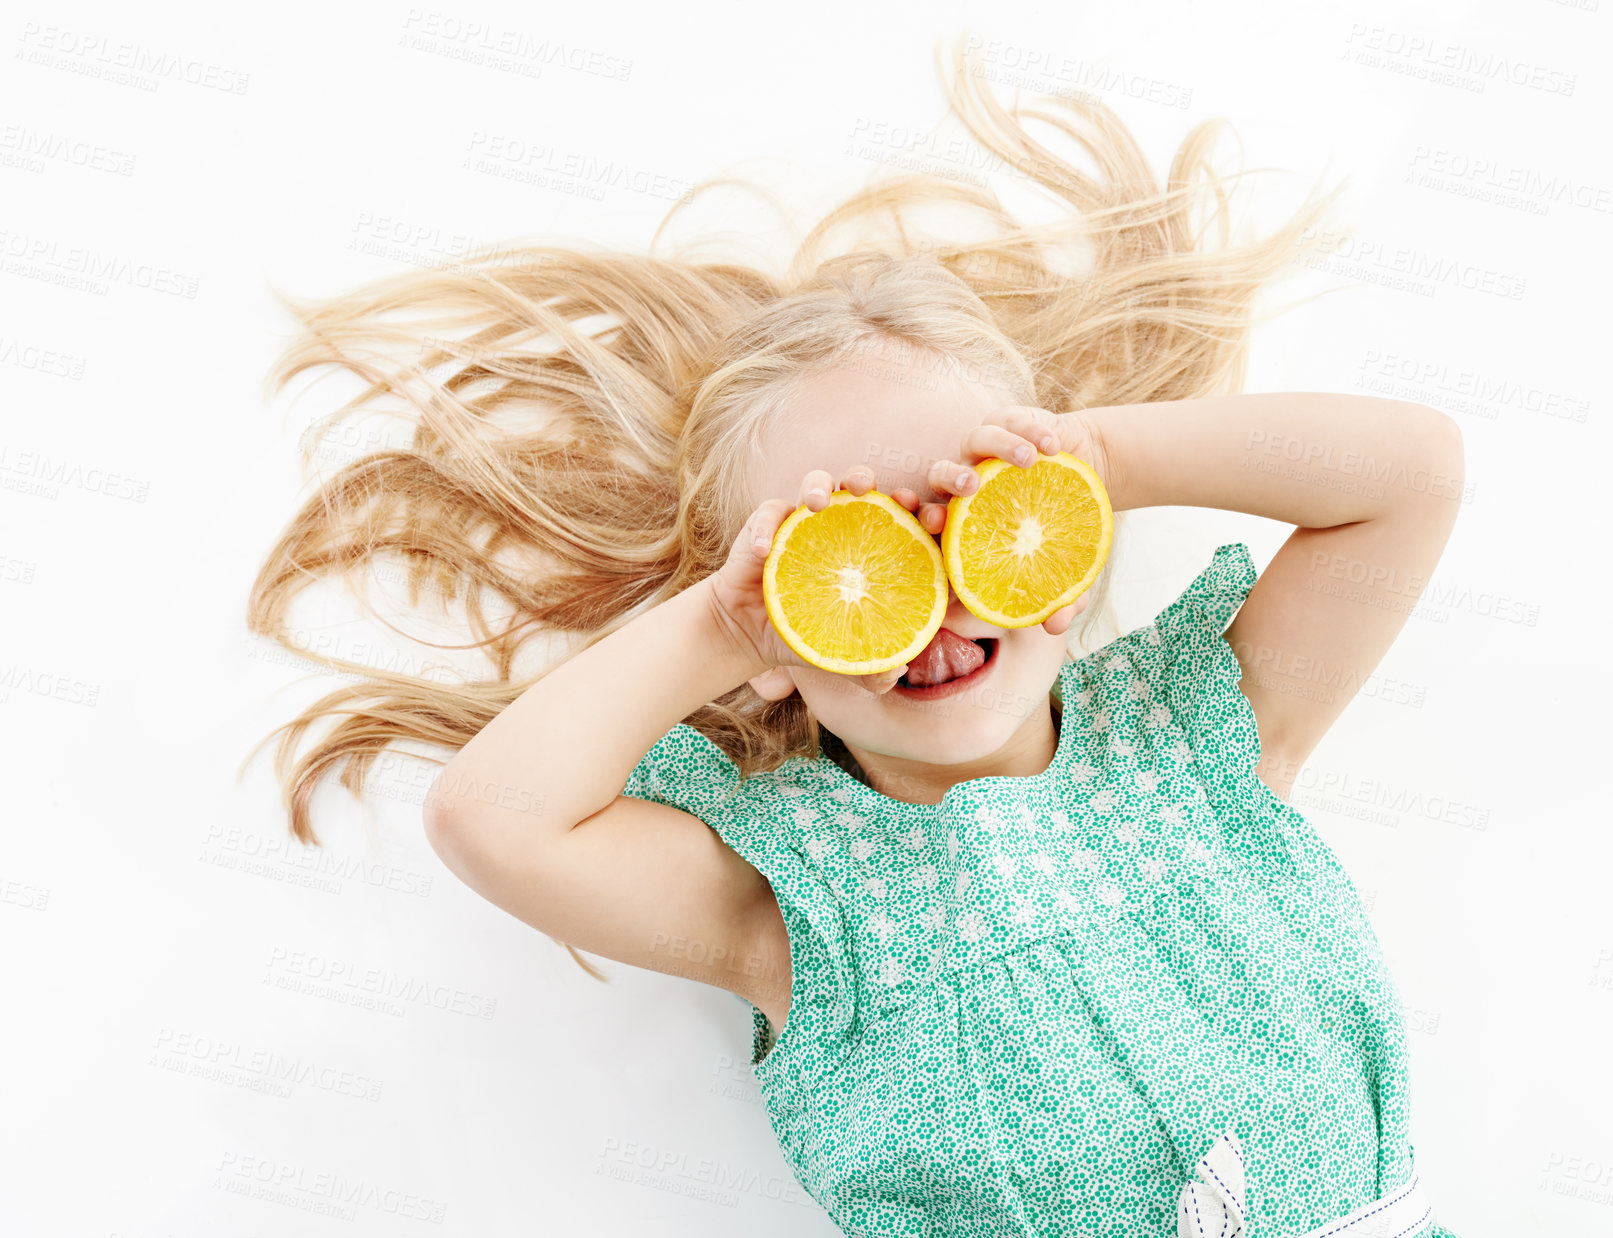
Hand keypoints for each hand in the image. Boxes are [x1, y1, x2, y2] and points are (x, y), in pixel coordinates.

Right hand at [704, 463, 916, 696]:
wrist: (752, 634)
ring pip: (818, 481)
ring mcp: (805, 520)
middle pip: (864, 485)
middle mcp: (841, 525)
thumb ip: (874, 666)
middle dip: (876, 482)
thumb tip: (899, 670)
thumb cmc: (809, 634)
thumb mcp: (845, 654)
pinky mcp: (770, 523)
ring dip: (821, 484)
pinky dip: (765, 528)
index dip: (923, 511)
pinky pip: (769, 513)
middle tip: (878, 494)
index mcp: (870, 548)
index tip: (933, 518)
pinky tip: (763, 550)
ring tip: (818, 503)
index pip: (904, 519)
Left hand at [884, 405, 1110, 636]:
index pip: (931, 520)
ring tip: (1026, 460)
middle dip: (948, 478)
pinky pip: (1010, 420)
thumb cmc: (1062, 530)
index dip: (923, 518)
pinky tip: (1051, 446)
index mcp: (963, 518)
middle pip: (939, 475)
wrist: (1086, 474)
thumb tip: (1057, 627)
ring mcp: (984, 449)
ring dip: (997, 447)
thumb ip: (1059, 596)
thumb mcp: (1064, 567)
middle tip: (970, 486)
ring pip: (975, 440)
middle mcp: (966, 482)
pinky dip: (1030, 430)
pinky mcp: (1007, 421)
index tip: (930, 520)